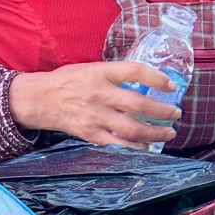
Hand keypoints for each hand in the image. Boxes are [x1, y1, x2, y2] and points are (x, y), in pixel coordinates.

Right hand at [9, 62, 183, 149]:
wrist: (38, 99)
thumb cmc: (67, 81)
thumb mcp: (91, 68)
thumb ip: (115, 74)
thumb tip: (147, 80)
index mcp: (100, 73)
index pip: (135, 71)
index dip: (157, 78)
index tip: (171, 85)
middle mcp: (99, 94)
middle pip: (139, 104)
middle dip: (163, 111)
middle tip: (176, 113)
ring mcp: (94, 116)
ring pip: (132, 128)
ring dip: (155, 132)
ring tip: (169, 132)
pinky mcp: (90, 134)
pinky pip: (118, 143)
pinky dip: (136, 146)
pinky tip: (147, 146)